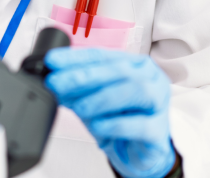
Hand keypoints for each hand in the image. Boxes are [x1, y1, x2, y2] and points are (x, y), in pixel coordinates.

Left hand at [45, 48, 175, 177]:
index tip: (51, 61)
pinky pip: (140, 124)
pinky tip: (98, 126)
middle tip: (57, 82)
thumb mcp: (93, 101)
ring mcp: (158, 103)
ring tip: (78, 108)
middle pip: (118, 70)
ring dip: (100, 98)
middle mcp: (150, 78)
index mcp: (134, 65)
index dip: (75, 57)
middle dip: (84, 76)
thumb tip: (52, 81)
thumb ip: (76, 90)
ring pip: (134, 91)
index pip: (103, 56)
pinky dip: (116, 124)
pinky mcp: (158, 131)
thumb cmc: (119, 120)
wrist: (138, 154)